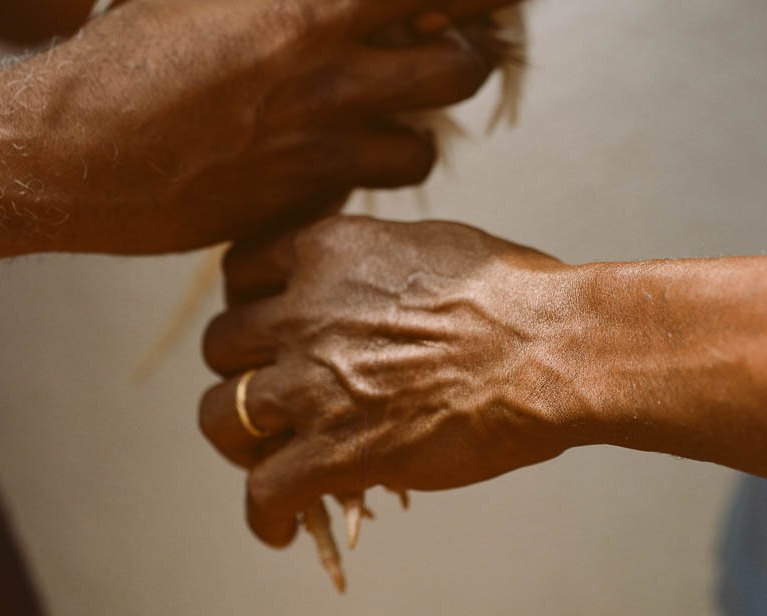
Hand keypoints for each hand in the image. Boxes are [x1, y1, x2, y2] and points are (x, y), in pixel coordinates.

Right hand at [0, 0, 577, 274]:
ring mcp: (318, 156)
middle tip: (451, 49)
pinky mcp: (294, 208)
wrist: (64, 155)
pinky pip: (361, 193)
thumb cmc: (116, 63)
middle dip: (466, 56)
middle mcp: (328, 88)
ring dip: (416, 129)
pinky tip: (329, 159)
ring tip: (391, 115)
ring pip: (424, 148)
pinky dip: (359, 176)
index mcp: (304, 19)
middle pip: (457, 71)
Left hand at [200, 214, 585, 546]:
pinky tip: (283, 523)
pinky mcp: (335, 452)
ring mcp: (313, 382)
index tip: (260, 324)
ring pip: (220, 416)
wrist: (547, 348)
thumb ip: (372, 263)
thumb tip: (367, 282)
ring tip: (264, 457)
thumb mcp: (427, 244)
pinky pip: (262, 493)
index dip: (244, 301)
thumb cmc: (510, 293)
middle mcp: (304, 311)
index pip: (239, 269)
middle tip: (266, 392)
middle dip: (238, 370)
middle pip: (219, 344)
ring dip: (238, 440)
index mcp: (327, 251)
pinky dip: (266, 515)